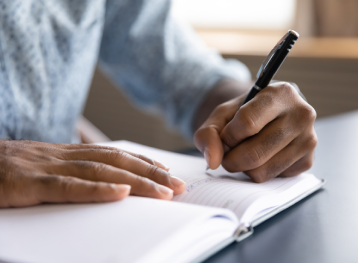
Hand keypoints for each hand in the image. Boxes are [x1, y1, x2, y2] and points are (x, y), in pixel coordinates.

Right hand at [0, 140, 185, 207]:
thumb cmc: (6, 170)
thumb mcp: (42, 168)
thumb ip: (69, 173)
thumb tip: (100, 182)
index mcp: (66, 153)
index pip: (114, 154)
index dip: (142, 162)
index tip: (166, 171)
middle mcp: (63, 155)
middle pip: (116, 161)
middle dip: (150, 172)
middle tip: (178, 184)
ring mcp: (47, 167)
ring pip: (100, 171)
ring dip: (136, 181)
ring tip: (164, 191)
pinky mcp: (29, 183)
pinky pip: (68, 186)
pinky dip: (97, 189)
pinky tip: (121, 192)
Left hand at [194, 82, 316, 182]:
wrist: (269, 115)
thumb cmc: (244, 113)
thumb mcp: (221, 114)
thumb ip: (208, 133)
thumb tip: (214, 161)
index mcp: (281, 93)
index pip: (247, 123)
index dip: (228, 136)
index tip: (225, 137)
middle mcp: (302, 115)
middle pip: (254, 153)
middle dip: (231, 159)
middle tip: (227, 153)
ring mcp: (308, 140)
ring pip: (262, 171)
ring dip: (243, 168)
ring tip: (244, 152)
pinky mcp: (308, 161)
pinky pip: (272, 178)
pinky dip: (258, 172)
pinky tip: (261, 156)